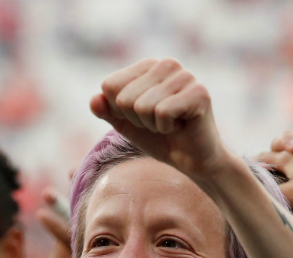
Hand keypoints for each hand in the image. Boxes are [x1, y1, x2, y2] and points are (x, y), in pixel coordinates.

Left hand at [90, 58, 229, 177]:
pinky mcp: (199, 92)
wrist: (191, 160)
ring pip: (142, 106)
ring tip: (170, 124)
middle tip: (158, 123)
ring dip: (152, 125)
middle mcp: (167, 64)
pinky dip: (167, 128)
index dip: (120, 111)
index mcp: (147, 66)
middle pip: (124, 98)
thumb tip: (93, 100)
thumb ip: (107, 111)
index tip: (141, 117)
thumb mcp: (126, 124)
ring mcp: (185, 76)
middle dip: (137, 120)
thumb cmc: (160, 138)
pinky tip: (181, 126)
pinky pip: (162, 113)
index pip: (109, 86)